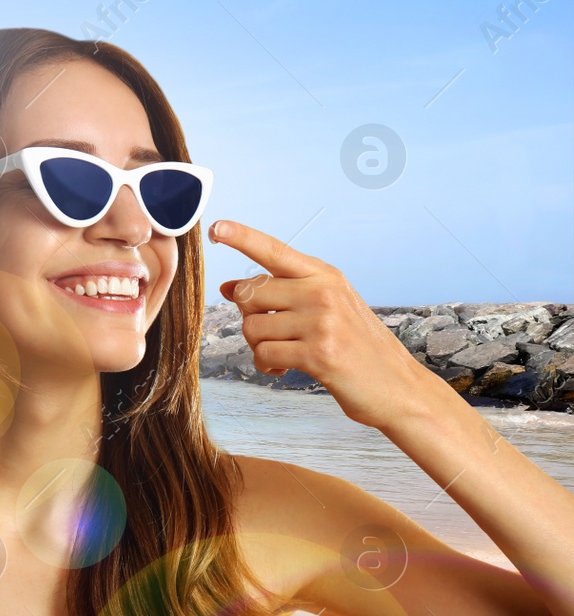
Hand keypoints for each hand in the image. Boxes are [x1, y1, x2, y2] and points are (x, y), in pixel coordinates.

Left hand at [210, 219, 433, 428]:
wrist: (398, 387)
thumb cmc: (355, 346)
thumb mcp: (323, 309)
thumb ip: (279, 294)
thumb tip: (228, 287)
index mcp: (324, 275)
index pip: (274, 250)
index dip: (242, 237)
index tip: (216, 227)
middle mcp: (323, 291)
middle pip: (249, 294)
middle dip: (250, 318)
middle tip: (275, 334)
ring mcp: (322, 321)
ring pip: (252, 328)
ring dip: (259, 348)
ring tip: (286, 353)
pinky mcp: (319, 353)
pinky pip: (264, 355)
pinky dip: (267, 366)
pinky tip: (285, 369)